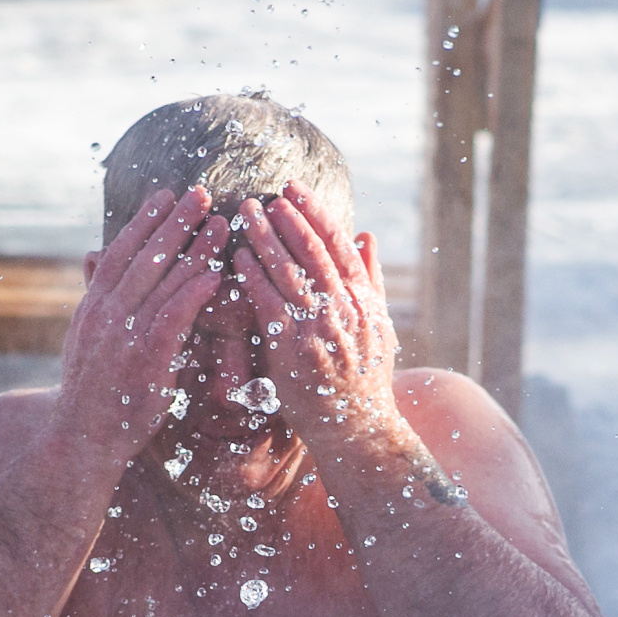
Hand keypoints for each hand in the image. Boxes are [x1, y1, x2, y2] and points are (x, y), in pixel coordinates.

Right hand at [55, 188, 228, 467]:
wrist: (80, 440)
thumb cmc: (91, 392)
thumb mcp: (84, 338)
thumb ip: (95, 296)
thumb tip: (91, 255)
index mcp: (92, 307)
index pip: (119, 252)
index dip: (143, 222)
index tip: (166, 196)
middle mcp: (105, 314)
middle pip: (143, 256)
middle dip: (174, 222)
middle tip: (201, 194)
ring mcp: (123, 335)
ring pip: (163, 281)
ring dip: (194, 249)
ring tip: (221, 224)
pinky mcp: (145, 358)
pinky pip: (174, 316)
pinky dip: (195, 292)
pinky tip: (216, 274)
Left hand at [230, 185, 404, 450]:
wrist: (357, 427)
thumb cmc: (365, 377)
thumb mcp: (378, 324)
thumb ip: (371, 277)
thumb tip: (366, 235)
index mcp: (365, 300)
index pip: (339, 245)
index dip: (316, 213)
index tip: (295, 189)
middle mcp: (344, 309)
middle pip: (313, 252)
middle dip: (289, 218)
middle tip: (267, 194)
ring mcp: (318, 328)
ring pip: (289, 272)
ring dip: (266, 238)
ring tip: (247, 213)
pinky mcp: (292, 348)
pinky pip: (269, 303)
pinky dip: (254, 277)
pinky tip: (239, 257)